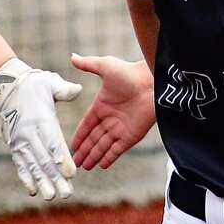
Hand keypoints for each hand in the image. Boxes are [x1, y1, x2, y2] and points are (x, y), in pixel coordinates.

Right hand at [0, 58, 82, 199]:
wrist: (6, 89)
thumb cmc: (34, 86)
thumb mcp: (49, 82)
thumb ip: (63, 89)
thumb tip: (77, 90)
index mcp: (40, 118)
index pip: (52, 141)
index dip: (61, 157)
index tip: (71, 172)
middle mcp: (29, 132)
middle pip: (44, 158)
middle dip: (55, 176)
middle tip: (67, 192)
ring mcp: (20, 141)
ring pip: (32, 164)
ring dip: (41, 181)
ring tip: (50, 196)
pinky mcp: (14, 146)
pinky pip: (20, 164)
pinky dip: (26, 177)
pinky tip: (33, 191)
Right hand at [69, 53, 155, 169]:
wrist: (152, 82)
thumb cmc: (130, 72)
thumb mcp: (105, 66)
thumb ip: (88, 64)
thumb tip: (72, 57)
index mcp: (102, 105)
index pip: (87, 124)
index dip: (79, 135)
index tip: (71, 146)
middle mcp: (111, 118)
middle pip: (94, 138)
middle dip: (85, 150)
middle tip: (75, 162)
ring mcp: (121, 128)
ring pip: (103, 146)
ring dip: (94, 156)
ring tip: (85, 167)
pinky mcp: (132, 135)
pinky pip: (117, 149)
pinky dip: (109, 157)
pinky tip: (102, 165)